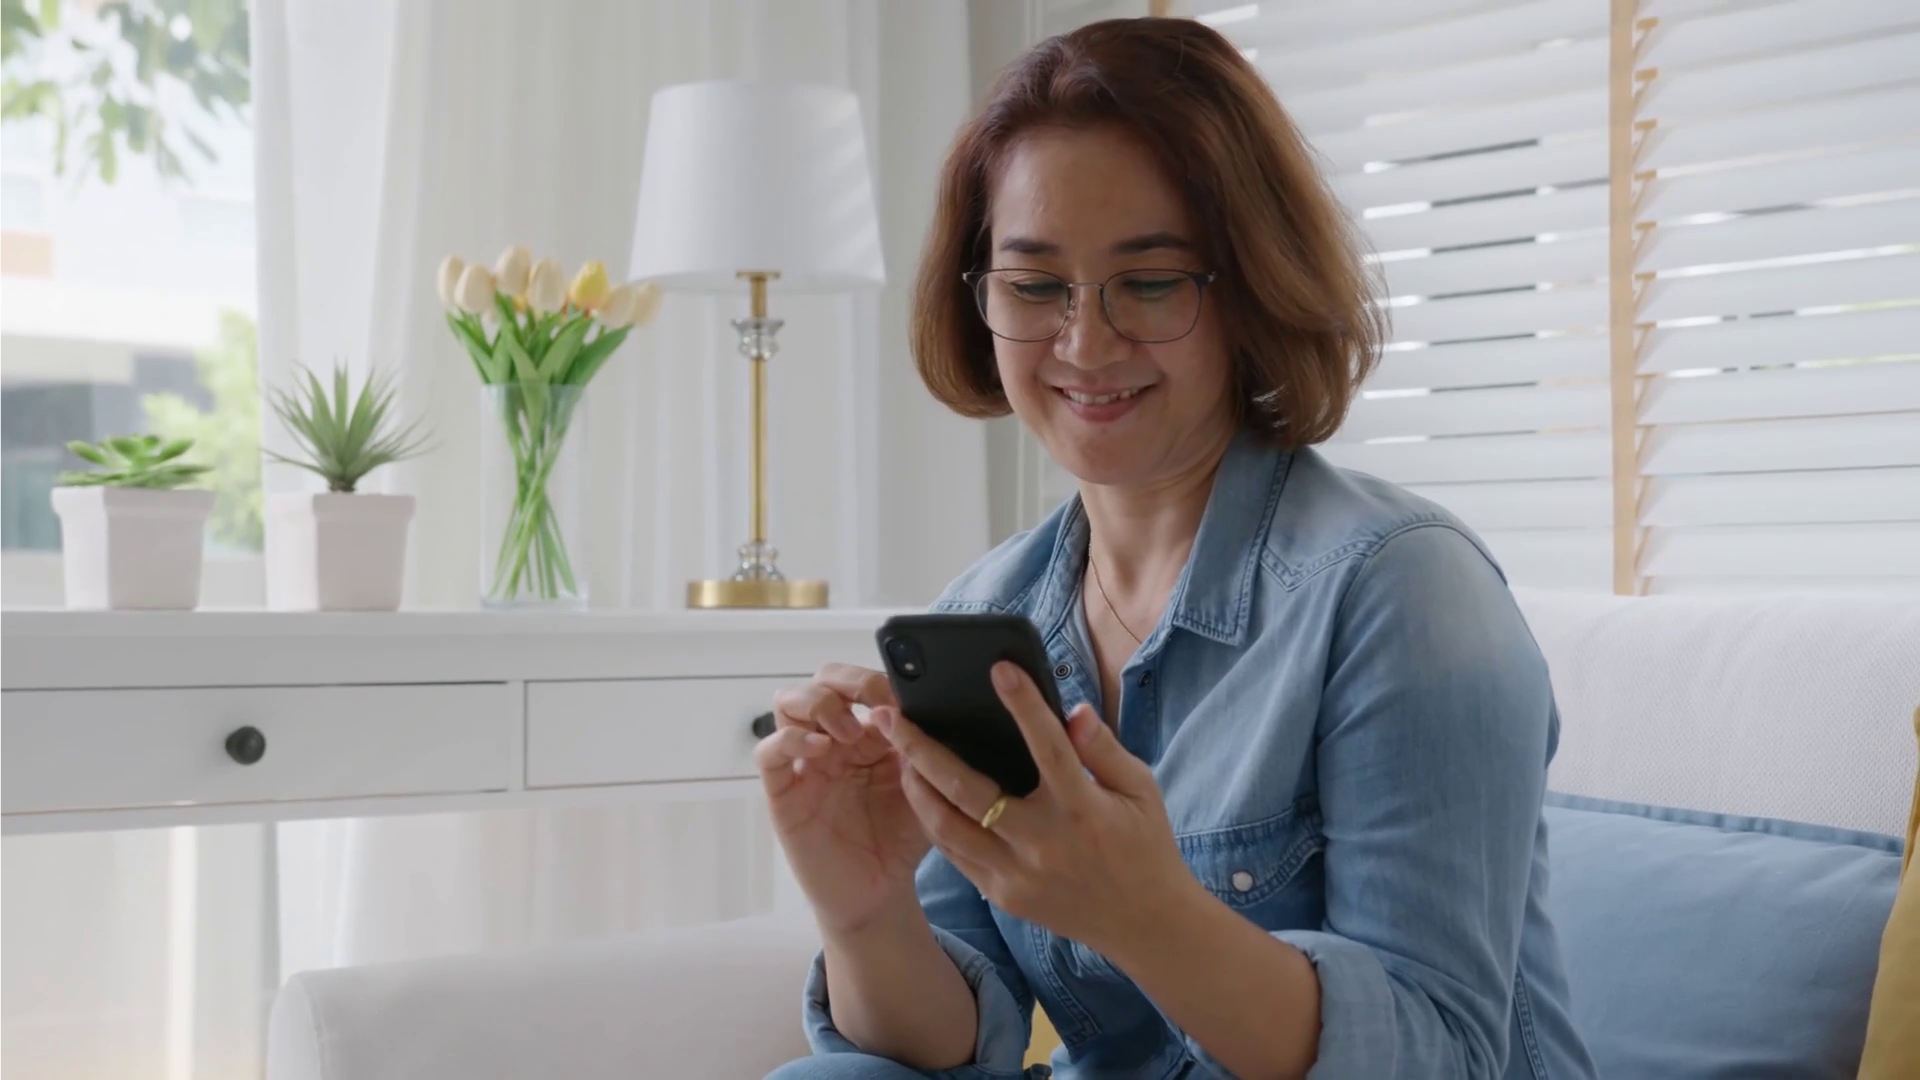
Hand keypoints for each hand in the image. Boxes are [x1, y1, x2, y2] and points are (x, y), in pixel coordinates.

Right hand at [757, 664, 930, 935]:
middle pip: (822, 680)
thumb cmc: (902, 839)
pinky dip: (789, 739)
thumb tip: (926, 711)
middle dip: (846, 680)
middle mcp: (833, 739)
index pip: (862, 684)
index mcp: (869, 733)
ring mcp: (805, 762)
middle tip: (874, 701)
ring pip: (788, 702)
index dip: (879, 681)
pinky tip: (819, 749)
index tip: (905, 696)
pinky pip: (769, 752)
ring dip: (819, 704)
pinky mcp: (783, 791)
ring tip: (848, 733)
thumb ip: (925, 753)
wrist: (880, 893)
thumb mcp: (926, 791)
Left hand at [873, 661, 1197, 956]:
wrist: (1144, 924)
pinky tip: (921, 793)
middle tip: (891, 716)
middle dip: (922, 749)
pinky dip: (934, 821)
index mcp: (1082, 810)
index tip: (1000, 670)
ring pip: (947, 827)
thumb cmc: (1144, 845)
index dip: (1025, 705)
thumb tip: (1073, 710)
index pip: (1049, 747)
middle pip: (969, 790)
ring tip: (897, 752)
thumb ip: (1103, 749)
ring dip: (916, 787)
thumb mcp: (1140, 790)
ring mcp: (1018, 874)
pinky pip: (956, 855)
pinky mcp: (1003, 895)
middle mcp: (1043, 843)